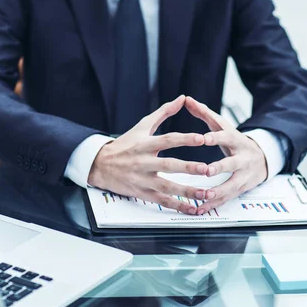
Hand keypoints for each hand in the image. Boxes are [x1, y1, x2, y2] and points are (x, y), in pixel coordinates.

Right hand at [88, 95, 208, 214]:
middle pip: (169, 165)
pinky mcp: (142, 193)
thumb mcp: (142, 126)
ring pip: (168, 187)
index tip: (202, 138)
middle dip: (189, 168)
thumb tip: (182, 98)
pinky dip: (178, 206)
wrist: (99, 165)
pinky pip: (162, 201)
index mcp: (146, 144)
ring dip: (189, 191)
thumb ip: (163, 112)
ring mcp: (143, 179)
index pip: (168, 140)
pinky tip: (193, 208)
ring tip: (207, 192)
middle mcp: (144, 162)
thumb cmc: (124, 144)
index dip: (185, 139)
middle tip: (207, 169)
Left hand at [184, 96, 267, 214]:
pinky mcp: (239, 189)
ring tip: (204, 195)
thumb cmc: (235, 140)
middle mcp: (241, 158)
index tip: (203, 139)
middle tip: (206, 171)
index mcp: (235, 140)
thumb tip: (187, 99)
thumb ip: (204, 113)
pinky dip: (213, 204)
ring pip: (231, 185)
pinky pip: (226, 199)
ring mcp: (242, 175)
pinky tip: (200, 208)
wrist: (261, 158)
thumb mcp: (223, 125)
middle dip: (220, 167)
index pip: (225, 137)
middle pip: (232, 163)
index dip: (214, 138)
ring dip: (217, 192)